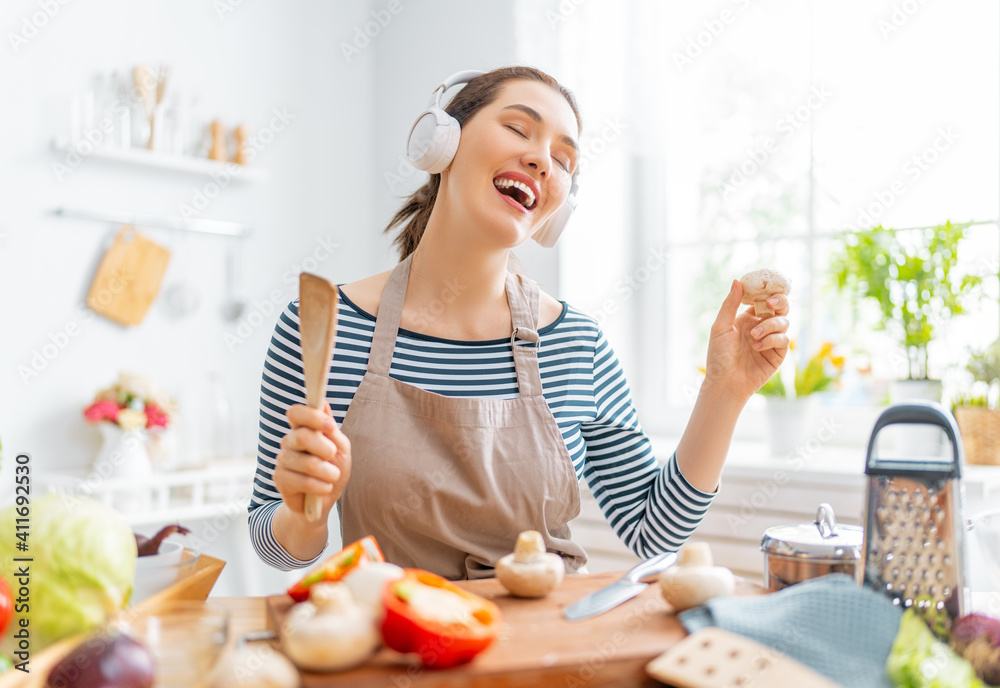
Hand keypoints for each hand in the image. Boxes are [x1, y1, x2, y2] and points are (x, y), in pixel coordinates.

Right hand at [273, 402, 351, 522]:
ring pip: (307, 462)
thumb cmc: (333, 470)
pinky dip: (321, 486)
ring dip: (328, 472)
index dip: (312, 416)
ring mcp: (282, 461)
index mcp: (302, 430)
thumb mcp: (340, 449)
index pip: (296, 413)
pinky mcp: (280, 480)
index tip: (330, 426)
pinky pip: (303, 481)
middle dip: (324, 448)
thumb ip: (332, 430)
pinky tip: (324, 488)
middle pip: (302, 436)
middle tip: (332, 456)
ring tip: (333, 476)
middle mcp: (289, 442)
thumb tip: (324, 404)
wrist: (324, 500)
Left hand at [704, 280, 789, 401]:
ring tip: (753, 336)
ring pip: (784, 322)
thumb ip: (730, 304)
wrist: (725, 382)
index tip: (766, 286)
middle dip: (779, 302)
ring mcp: (771, 340)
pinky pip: (784, 339)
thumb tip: (737, 280)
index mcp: (747, 318)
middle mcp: (761, 327)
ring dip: (769, 325)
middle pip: (780, 307)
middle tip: (770, 303)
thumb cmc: (719, 356)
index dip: (767, 291)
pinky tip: (757, 346)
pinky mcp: (778, 354)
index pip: (763, 299)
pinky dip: (772, 339)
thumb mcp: (720, 327)